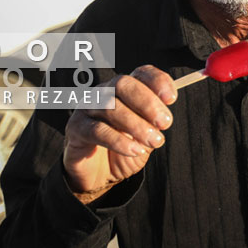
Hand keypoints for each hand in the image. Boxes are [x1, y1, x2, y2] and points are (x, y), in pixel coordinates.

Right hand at [63, 65, 175, 202]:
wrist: (101, 173)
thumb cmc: (126, 147)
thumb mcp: (147, 133)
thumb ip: (155, 121)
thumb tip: (165, 115)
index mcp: (125, 89)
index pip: (141, 73)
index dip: (157, 81)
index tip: (171, 99)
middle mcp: (105, 92)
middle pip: (123, 84)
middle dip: (147, 102)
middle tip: (165, 123)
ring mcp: (88, 108)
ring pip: (111, 107)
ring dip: (137, 125)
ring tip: (155, 141)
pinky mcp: (76, 127)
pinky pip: (97, 130)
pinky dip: (119, 141)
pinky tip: (135, 150)